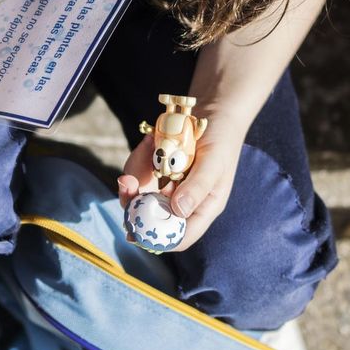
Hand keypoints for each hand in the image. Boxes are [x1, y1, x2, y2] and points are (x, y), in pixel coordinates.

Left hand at [117, 126, 242, 251]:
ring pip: (140, 193)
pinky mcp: (157, 171)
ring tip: (150, 144)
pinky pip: (139, 171)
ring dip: (136, 172)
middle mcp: (182, 202)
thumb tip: (177, 210)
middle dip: (134, 201)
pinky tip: (151, 140)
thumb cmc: (222, 138)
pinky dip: (140, 157)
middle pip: (151, 216)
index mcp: (202, 208)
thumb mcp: (214, 161)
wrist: (215, 109)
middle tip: (127, 181)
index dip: (157, 239)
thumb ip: (197, 186)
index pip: (179, 236)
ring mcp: (167, 186)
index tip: (135, 233)